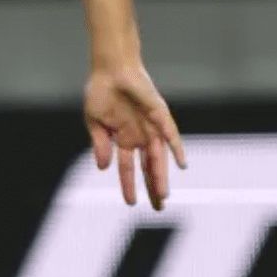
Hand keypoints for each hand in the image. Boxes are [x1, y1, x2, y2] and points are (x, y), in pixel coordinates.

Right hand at [84, 62, 185, 209]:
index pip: (127, 168)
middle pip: (149, 168)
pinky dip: (176, 149)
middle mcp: (139, 136)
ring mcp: (151, 127)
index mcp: (123, 139)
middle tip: (159, 208)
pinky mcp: (159, 114)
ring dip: (161, 176)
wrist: (111, 68)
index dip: (129, 186)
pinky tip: (181, 164)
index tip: (131, 203)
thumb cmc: (101, 91)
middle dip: (152, 188)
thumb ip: (100, 145)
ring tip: (163, 195)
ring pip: (159, 157)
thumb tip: (103, 168)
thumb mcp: (95, 122)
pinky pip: (170, 134)